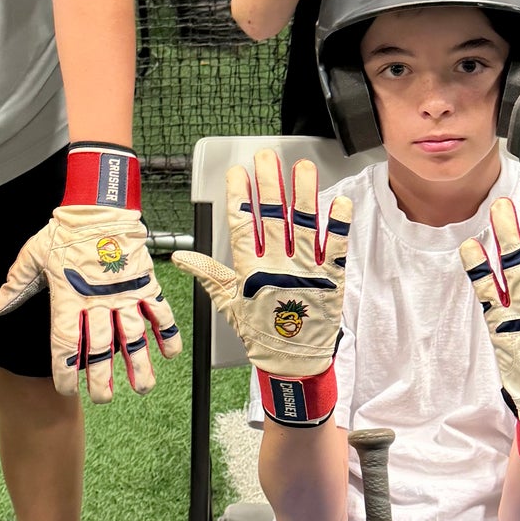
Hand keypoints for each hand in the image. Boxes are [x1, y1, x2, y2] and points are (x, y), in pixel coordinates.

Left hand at [0, 146, 180, 401]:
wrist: (99, 205)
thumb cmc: (64, 229)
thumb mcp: (31, 255)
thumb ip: (14, 286)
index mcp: (69, 297)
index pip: (67, 344)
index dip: (67, 370)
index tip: (67, 388)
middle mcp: (99, 300)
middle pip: (102, 348)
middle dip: (103, 378)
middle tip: (102, 398)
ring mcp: (125, 293)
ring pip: (134, 336)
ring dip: (139, 364)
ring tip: (141, 388)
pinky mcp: (145, 282)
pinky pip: (160, 312)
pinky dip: (167, 333)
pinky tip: (169, 355)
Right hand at [174, 151, 351, 425]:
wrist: (294, 363)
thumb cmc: (261, 334)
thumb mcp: (229, 304)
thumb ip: (207, 275)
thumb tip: (180, 258)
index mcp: (251, 271)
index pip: (242, 226)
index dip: (239, 198)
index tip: (238, 173)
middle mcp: (277, 266)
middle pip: (272, 217)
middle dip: (269, 184)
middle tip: (267, 156)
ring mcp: (305, 271)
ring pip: (304, 225)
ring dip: (303, 193)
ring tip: (302, 167)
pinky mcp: (330, 280)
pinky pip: (336, 248)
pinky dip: (338, 226)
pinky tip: (340, 202)